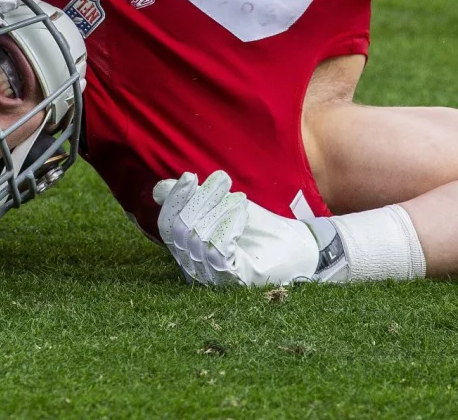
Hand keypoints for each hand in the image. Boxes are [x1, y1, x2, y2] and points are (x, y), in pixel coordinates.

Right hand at [152, 171, 324, 287]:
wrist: (298, 247)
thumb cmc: (259, 228)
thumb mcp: (224, 206)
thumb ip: (195, 198)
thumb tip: (159, 189)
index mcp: (190, 248)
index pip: (169, 226)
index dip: (175, 200)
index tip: (189, 176)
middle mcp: (196, 266)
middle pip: (181, 232)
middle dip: (200, 200)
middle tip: (223, 181)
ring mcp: (215, 276)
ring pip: (199, 240)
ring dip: (218, 211)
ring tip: (237, 198)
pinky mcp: (235, 280)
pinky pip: (219, 253)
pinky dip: (227, 227)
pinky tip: (240, 214)